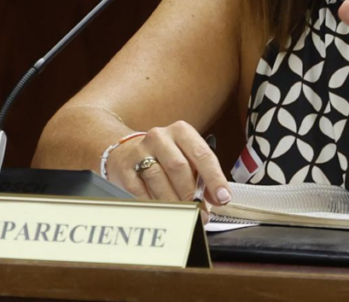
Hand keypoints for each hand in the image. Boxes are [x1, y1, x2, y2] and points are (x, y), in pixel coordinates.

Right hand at [105, 121, 232, 206]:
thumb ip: (203, 175)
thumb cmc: (164, 157)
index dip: (214, 178)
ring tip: (185, 215)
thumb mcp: (186, 157)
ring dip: (174, 202)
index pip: (202, 154)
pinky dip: (155, 204)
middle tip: (201, 212)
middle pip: (179, 167)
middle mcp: (160, 137)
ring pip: (159, 179)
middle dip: (192, 194)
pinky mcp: (125, 169)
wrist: (126, 151)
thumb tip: (218, 198)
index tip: (223, 197)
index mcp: (181, 132)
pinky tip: (164, 211)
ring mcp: (140, 152)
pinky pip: (141, 191)